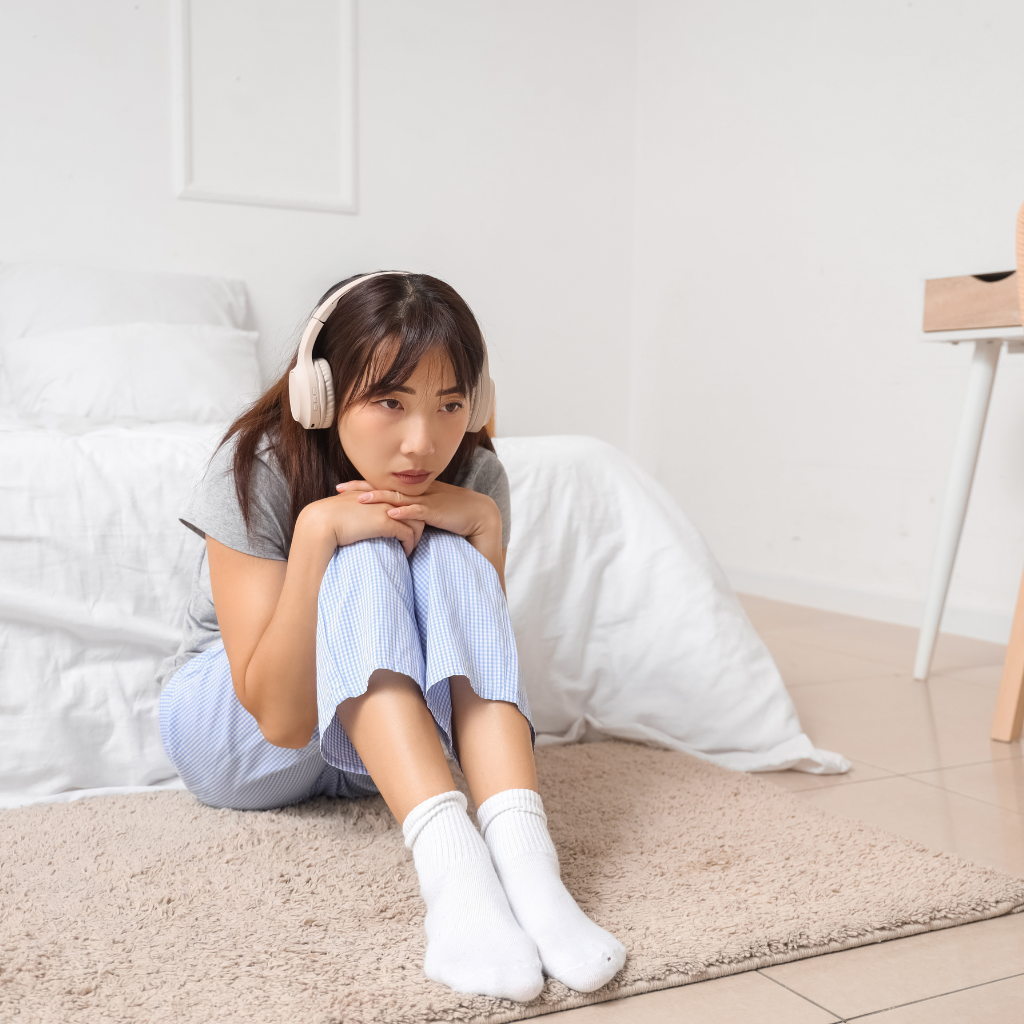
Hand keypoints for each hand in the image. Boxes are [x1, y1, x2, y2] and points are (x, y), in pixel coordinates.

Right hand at [299, 487, 424, 557]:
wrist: (321, 520)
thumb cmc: (328, 517)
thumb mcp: (345, 505)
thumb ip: (355, 506)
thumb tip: (356, 517)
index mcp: (375, 492)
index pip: (400, 499)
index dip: (405, 512)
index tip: (404, 525)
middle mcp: (384, 498)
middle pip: (413, 508)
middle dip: (417, 523)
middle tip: (413, 537)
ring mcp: (386, 509)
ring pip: (416, 521)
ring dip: (416, 536)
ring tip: (411, 547)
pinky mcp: (386, 523)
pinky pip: (408, 534)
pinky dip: (410, 545)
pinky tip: (405, 553)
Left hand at [335, 479, 499, 544]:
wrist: (480, 514)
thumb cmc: (455, 515)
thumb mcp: (429, 514)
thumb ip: (411, 517)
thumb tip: (392, 525)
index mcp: (414, 493)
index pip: (385, 486)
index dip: (364, 486)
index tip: (344, 488)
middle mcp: (418, 493)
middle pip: (385, 487)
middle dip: (362, 488)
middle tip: (339, 489)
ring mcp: (427, 501)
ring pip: (398, 497)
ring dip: (379, 497)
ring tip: (359, 500)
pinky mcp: (436, 511)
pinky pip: (418, 511)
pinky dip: (404, 512)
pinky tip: (391, 513)